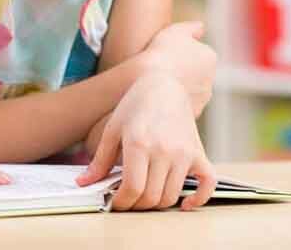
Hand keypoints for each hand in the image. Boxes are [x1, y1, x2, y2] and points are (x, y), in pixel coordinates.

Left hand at [76, 70, 215, 210]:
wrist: (164, 85)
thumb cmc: (135, 106)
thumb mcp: (113, 129)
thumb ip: (100, 160)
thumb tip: (83, 184)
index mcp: (139, 143)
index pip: (133, 188)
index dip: (121, 202)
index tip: (115, 203)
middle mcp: (164, 150)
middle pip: (151, 197)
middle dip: (135, 206)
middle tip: (127, 200)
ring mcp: (184, 153)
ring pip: (171, 195)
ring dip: (156, 204)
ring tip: (144, 196)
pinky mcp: (199, 153)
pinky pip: (208, 184)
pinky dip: (198, 199)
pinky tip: (184, 204)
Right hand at [139, 21, 216, 116]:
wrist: (152, 86)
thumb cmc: (161, 54)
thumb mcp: (174, 32)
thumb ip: (191, 29)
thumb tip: (201, 27)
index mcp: (209, 57)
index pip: (197, 55)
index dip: (179, 54)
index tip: (163, 55)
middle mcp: (210, 80)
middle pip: (194, 75)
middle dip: (181, 74)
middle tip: (158, 71)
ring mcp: (201, 100)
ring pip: (187, 93)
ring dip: (176, 90)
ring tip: (154, 87)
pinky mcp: (189, 116)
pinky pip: (179, 108)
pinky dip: (170, 105)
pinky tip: (155, 100)